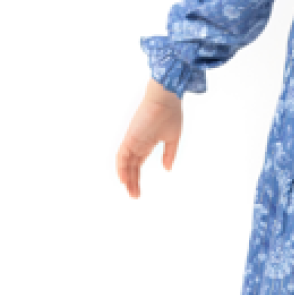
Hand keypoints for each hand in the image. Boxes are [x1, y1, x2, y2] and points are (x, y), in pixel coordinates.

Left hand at [116, 80, 183, 198]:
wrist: (167, 98)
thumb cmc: (171, 114)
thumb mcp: (173, 138)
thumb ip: (169, 154)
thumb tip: (167, 169)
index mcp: (146, 143)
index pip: (137, 164)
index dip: (136, 178)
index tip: (137, 191)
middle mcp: (137, 144)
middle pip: (130, 166)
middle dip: (132, 182)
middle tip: (134, 196)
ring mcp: (133, 140)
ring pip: (125, 163)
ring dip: (126, 178)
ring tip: (130, 192)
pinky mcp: (130, 137)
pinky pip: (121, 155)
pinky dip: (121, 167)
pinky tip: (123, 179)